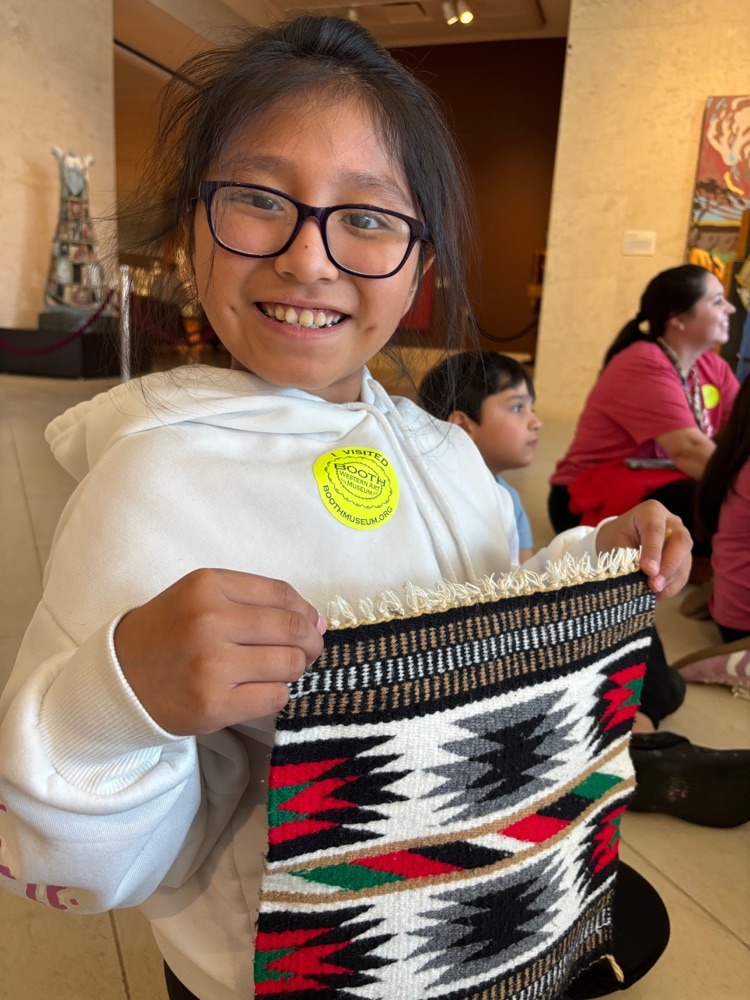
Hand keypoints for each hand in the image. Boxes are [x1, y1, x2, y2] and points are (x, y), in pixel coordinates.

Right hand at [114, 569, 325, 734]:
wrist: (120, 679)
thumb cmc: (168, 633)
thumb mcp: (201, 597)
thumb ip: (256, 600)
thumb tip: (317, 621)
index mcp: (208, 586)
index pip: (282, 594)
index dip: (306, 611)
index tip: (310, 624)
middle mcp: (209, 621)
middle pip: (292, 629)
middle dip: (310, 642)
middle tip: (306, 651)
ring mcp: (211, 665)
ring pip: (289, 664)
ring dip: (293, 669)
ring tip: (276, 671)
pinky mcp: (213, 705)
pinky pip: (275, 698)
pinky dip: (277, 694)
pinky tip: (259, 690)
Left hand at [595, 500, 691, 599]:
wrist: (621, 538)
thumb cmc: (617, 537)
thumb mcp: (615, 543)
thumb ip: (626, 557)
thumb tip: (636, 581)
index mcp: (651, 512)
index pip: (655, 529)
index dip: (653, 550)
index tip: (648, 570)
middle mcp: (671, 522)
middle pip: (680, 542)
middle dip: (668, 566)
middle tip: (654, 585)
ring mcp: (681, 539)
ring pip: (685, 558)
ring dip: (671, 579)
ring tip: (655, 593)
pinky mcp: (684, 556)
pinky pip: (684, 572)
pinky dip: (672, 586)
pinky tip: (659, 595)